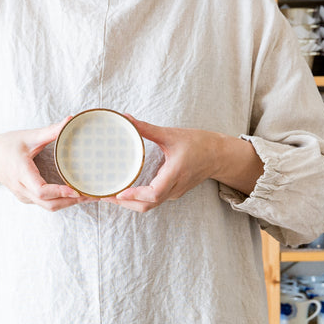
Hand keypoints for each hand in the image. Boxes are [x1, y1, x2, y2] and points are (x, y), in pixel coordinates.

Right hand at [0, 118, 94, 210]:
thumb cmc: (6, 146)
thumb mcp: (29, 136)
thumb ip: (51, 131)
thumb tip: (70, 120)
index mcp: (21, 173)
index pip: (41, 190)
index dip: (59, 192)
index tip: (76, 190)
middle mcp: (22, 189)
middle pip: (49, 204)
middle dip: (71, 201)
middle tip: (91, 195)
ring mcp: (24, 196)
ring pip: (49, 207)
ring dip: (68, 204)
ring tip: (87, 196)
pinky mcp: (27, 198)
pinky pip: (46, 205)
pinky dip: (61, 202)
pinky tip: (73, 195)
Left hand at [103, 115, 218, 212]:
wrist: (219, 156)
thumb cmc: (198, 143)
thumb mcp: (171, 134)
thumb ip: (147, 129)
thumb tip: (126, 118)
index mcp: (175, 173)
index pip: (154, 193)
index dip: (136, 195)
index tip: (120, 193)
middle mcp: (174, 188)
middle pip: (147, 205)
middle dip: (124, 203)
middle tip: (104, 196)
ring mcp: (173, 193)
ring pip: (148, 206)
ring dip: (129, 203)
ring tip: (109, 195)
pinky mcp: (172, 193)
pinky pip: (152, 201)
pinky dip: (137, 199)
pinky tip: (124, 191)